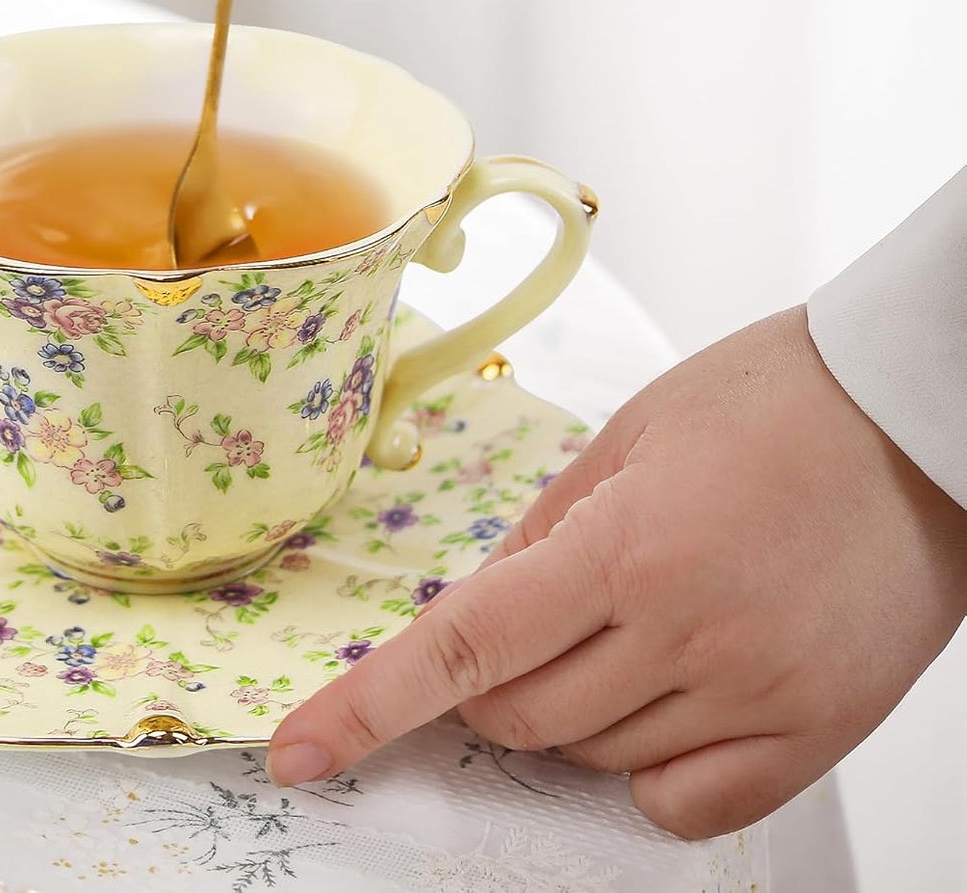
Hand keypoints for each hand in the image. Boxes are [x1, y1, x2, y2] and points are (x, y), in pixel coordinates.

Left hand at [266, 307, 966, 836]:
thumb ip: (543, 532)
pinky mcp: (817, 733)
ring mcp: (758, 695)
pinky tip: (662, 696)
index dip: (367, 707)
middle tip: (522, 622)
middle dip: (484, 685)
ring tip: (622, 624)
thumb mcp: (628, 435)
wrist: (916, 414)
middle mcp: (688, 635)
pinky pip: (687, 805)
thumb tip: (479, 608)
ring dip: (566, 712)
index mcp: (626, 548)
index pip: (462, 648)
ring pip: (593, 759)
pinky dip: (644, 768)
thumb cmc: (771, 399)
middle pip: (519, 717)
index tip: (299, 751)